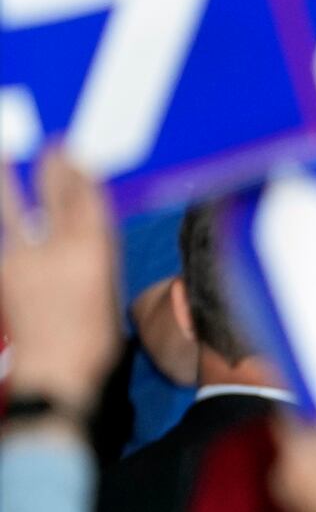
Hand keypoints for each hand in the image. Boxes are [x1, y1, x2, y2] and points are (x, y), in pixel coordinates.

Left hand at [0, 151, 119, 415]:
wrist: (56, 368)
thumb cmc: (94, 331)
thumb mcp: (108, 281)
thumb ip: (95, 245)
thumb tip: (82, 214)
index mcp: (94, 249)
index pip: (86, 194)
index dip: (79, 167)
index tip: (75, 147)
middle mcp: (57, 246)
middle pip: (53, 193)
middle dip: (52, 165)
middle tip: (52, 143)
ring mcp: (23, 259)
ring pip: (15, 209)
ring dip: (7, 180)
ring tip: (2, 156)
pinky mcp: (3, 273)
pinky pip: (6, 237)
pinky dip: (8, 221)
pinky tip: (5, 205)